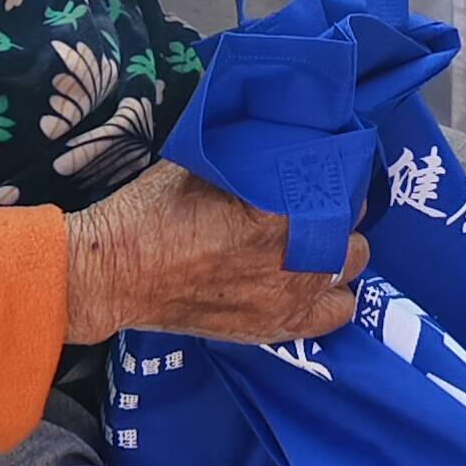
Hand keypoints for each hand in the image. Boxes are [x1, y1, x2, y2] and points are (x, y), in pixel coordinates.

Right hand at [64, 160, 367, 348]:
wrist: (115, 273)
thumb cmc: (154, 210)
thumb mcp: (205, 163)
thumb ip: (254, 157)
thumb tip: (285, 137)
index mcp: (280, 212)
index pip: (337, 185)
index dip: (331, 173)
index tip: (317, 167)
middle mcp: (297, 259)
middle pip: (349, 225)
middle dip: (335, 211)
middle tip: (311, 201)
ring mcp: (290, 299)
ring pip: (350, 266)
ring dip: (336, 250)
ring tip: (311, 240)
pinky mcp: (277, 328)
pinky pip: (336, 312)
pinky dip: (331, 294)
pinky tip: (310, 279)